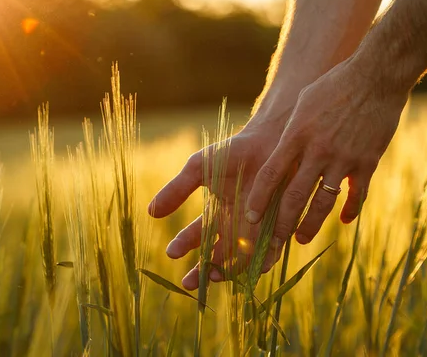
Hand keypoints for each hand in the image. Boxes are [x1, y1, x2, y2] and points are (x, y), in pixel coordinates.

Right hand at [148, 94, 294, 290]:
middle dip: (202, 273)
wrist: (269, 141)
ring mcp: (255, 230)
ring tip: (215, 274)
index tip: (171, 252)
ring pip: (240, 261)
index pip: (196, 237)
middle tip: (189, 283)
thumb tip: (150, 212)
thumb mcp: (199, 169)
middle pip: (216, 258)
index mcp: (215, 215)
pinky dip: (259, 261)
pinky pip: (268, 252)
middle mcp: (234, 228)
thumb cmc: (233, 152)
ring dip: (228, 271)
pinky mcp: (277, 228)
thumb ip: (177, 190)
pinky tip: (251, 266)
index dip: (183, 246)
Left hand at [245, 57, 408, 267]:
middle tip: (271, 243)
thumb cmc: (334, 85)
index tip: (248, 217)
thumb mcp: (304, 103)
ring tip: (299, 239)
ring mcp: (343, 158)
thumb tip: (278, 152)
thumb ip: (291, 132)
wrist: (376, 75)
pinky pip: (357, 194)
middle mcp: (317, 151)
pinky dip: (350, 210)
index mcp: (296, 136)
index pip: (271, 174)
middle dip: (280, 223)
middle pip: (294, 196)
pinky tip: (344, 220)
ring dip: (310, 224)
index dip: (258, 198)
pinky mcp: (367, 162)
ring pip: (323, 202)